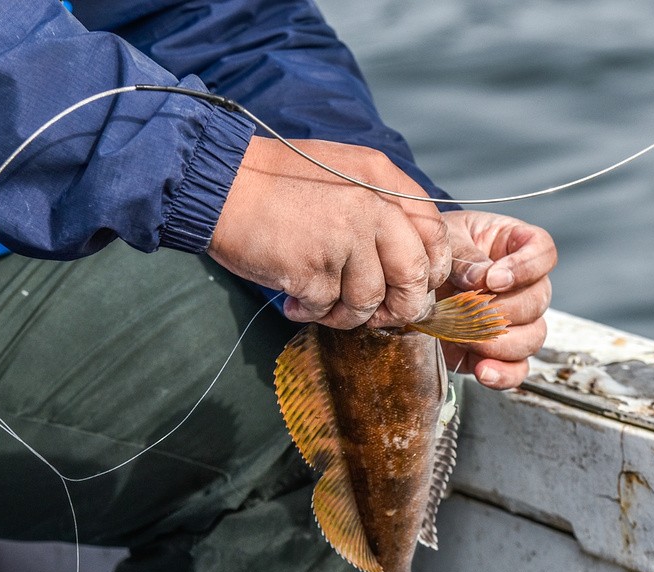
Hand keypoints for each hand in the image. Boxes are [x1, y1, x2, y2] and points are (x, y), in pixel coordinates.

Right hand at [208, 137, 450, 329]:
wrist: (219, 181)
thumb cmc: (276, 181)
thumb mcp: (342, 173)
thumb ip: (380, 205)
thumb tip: (407, 255)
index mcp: (382, 178)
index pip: (435, 233)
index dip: (431, 270)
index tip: (414, 285)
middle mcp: (370, 205)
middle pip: (414, 275)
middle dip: (402, 307)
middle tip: (380, 314)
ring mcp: (343, 238)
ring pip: (369, 301)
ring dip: (347, 315)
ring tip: (322, 306)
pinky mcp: (312, 268)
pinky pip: (327, 308)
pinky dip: (311, 314)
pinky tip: (294, 301)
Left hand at [439, 210, 555, 388]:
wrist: (414, 283)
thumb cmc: (435, 251)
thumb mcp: (446, 239)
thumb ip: (464, 255)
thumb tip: (481, 278)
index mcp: (515, 245)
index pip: (543, 253)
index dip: (526, 268)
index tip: (494, 279)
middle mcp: (525, 284)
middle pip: (539, 301)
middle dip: (504, 310)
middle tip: (470, 310)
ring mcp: (517, 321)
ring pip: (533, 337)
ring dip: (500, 342)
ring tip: (466, 336)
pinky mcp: (500, 353)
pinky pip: (517, 369)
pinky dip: (502, 374)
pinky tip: (482, 370)